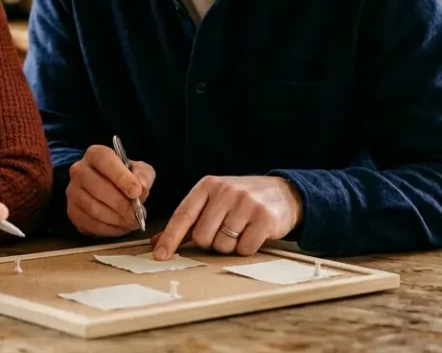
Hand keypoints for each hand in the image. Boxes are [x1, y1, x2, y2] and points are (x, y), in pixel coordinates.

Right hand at [66, 144, 155, 237]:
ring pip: (93, 208)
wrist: (109, 190)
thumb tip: (142, 187)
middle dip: (121, 204)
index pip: (104, 160)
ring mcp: (72, 192)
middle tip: (137, 215)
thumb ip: (143, 175)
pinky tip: (120, 227)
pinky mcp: (72, 211)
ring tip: (132, 222)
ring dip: (116, 219)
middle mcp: (79, 170)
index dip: (120, 177)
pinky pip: (89, 223)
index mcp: (95, 154)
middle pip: (98, 187)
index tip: (136, 192)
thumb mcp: (139, 171)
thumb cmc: (125, 178)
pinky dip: (108, 229)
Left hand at [151, 176, 302, 259]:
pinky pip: (244, 248)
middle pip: (202, 237)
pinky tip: (254, 233)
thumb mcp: (213, 203)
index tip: (159, 255)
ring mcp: (246, 202)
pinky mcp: (264, 217)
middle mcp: (225, 191)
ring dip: (230, 245)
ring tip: (241, 229)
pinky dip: (247, 247)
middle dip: (211, 242)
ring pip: (223, 245)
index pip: (183, 215)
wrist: (283, 193)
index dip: (170, 237)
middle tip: (225, 230)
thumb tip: (158, 242)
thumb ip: (188, 223)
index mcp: (208, 186)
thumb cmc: (241, 201)